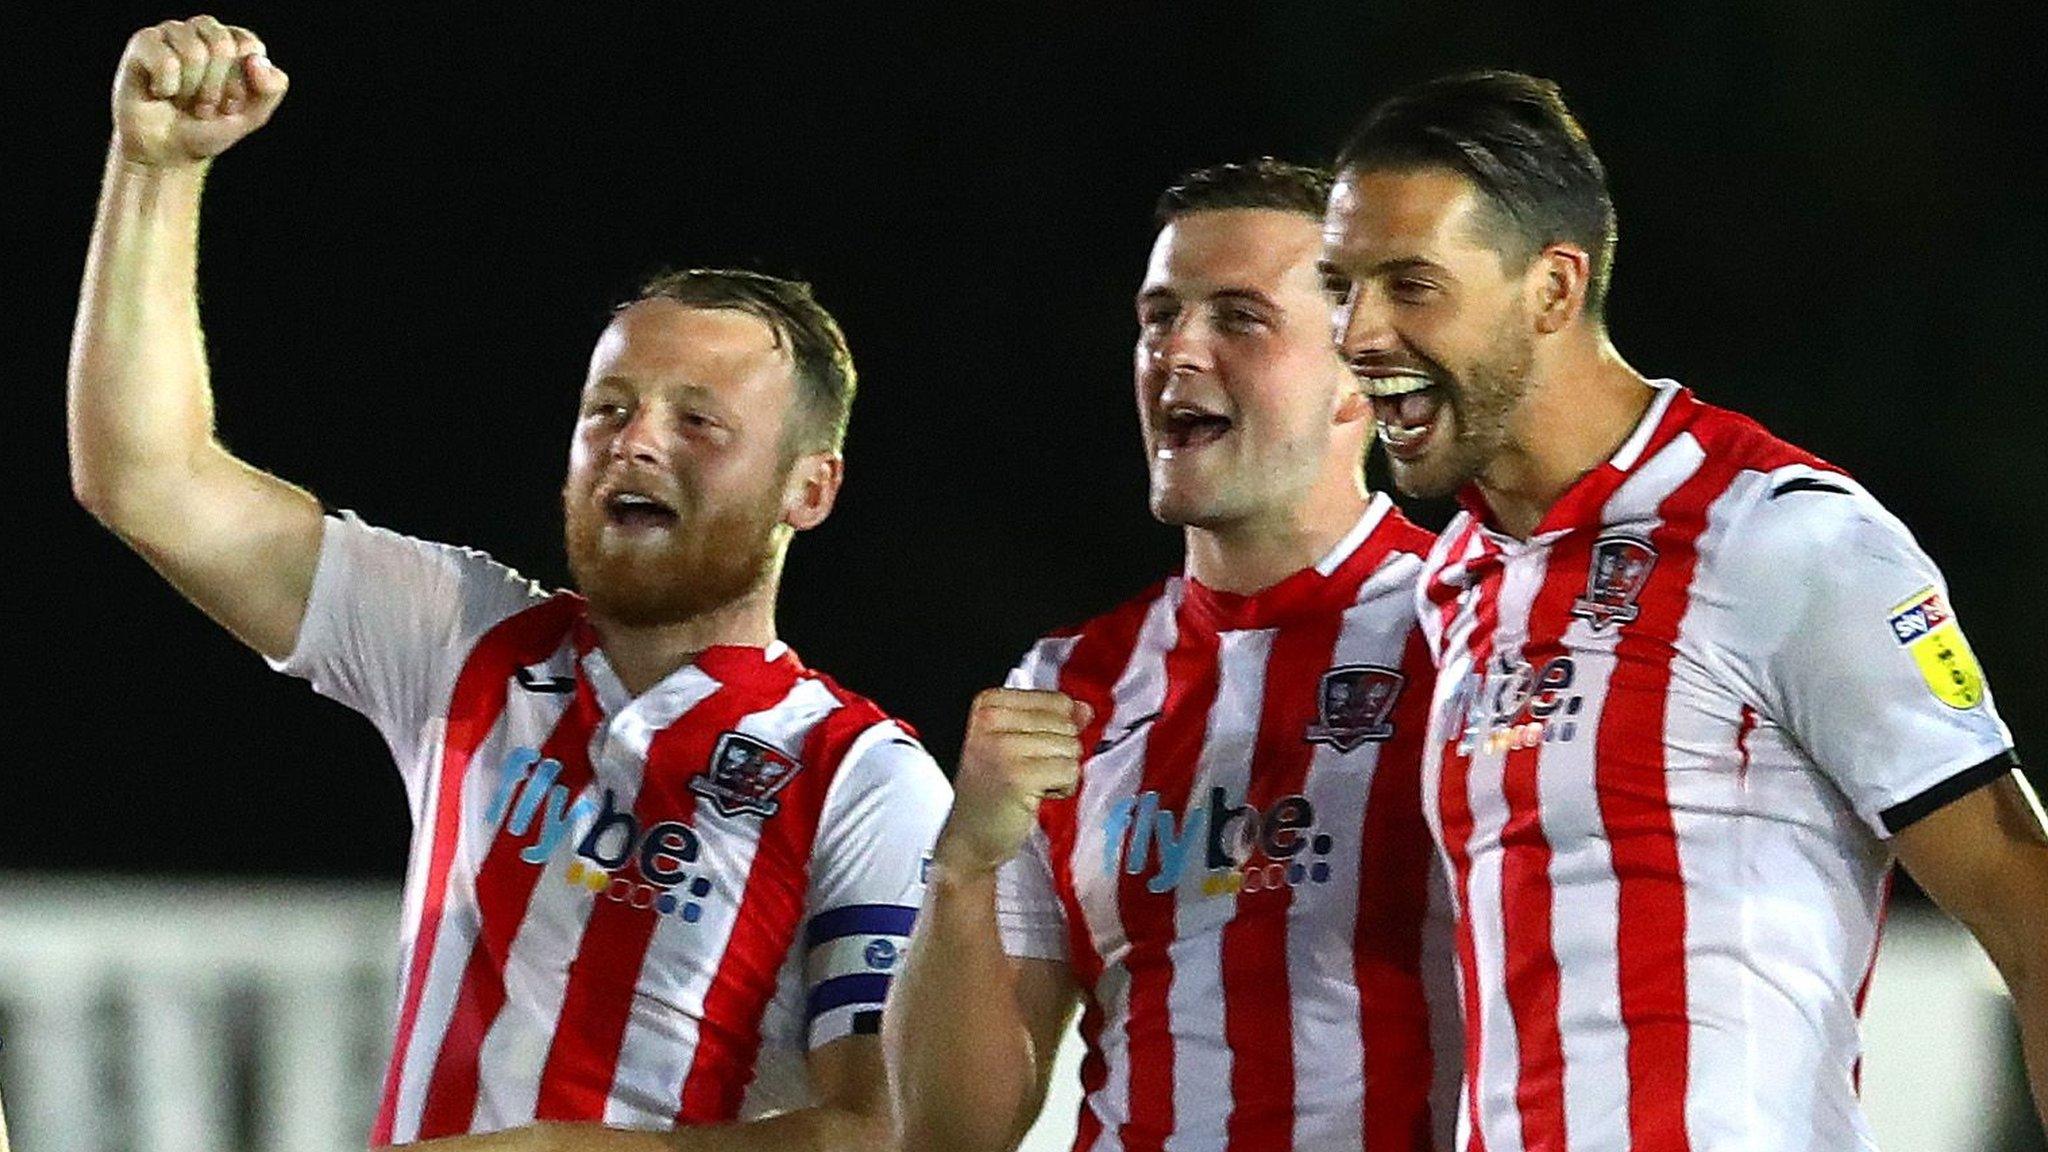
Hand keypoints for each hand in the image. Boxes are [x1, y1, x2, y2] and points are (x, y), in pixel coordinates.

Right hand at [112, 15, 288, 167]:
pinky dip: (167, 87)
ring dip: (191, 90)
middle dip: (216, 88)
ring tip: (184, 101)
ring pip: (193, 52)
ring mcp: (173, 33)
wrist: (168, 151)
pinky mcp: (144, 42)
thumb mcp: (253, 116)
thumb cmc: (209, 128)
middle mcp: (203, 31)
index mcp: (234, 41)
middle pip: (222, 45)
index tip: (231, 104)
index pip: (249, 46)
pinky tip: (160, 92)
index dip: (241, 84)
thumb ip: (271, 89)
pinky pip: (165, 60)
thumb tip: (257, 60)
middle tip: (205, 106)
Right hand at [934, 689, 1090, 876]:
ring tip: (1032, 783)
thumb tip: (1084, 709)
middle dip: (1059, 752)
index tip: (1031, 749)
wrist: (970, 837)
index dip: (1057, 729)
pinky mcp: (1018, 775)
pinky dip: (1062, 788)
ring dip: (1061, 772)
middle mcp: (989, 720)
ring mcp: (1002, 747)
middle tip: (1029, 771)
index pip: (1056, 700)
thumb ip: (1052, 720)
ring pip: (1071, 747)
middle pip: (1066, 723)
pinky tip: (1037, 795)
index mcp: (988, 704)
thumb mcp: (1018, 744)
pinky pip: (1070, 771)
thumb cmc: (992, 791)